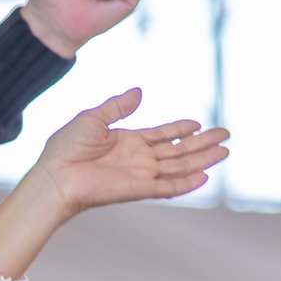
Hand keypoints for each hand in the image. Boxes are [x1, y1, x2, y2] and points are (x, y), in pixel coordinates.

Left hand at [28, 89, 227, 218]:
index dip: (180, 129)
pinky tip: (205, 176)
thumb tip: (139, 91)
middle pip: (178, 150)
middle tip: (225, 136)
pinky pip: (168, 187)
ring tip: (224, 151)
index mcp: (128, 141)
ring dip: (202, 159)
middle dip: (202, 143)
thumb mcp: (92, 118)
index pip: (162, 134)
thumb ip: (117, 106)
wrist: (54, 176)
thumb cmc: (65, 148)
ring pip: (179, 166)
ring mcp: (140, 174)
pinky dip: (186, 182)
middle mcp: (138, 159)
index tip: (199, 123)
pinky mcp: (138, 189)